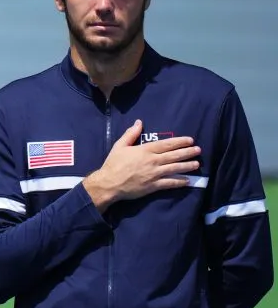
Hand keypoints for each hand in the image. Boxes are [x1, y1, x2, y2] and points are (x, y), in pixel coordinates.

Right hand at [83, 119, 200, 212]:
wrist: (109, 183)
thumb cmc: (114, 163)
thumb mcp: (120, 146)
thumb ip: (131, 134)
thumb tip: (139, 122)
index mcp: (145, 150)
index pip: (166, 144)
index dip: (179, 142)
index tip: (190, 140)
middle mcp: (152, 161)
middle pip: (174, 155)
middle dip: (187, 152)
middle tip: (198, 150)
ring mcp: (154, 174)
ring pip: (175, 168)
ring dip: (187, 166)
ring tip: (197, 163)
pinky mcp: (153, 186)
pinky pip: (170, 183)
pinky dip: (179, 181)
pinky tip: (188, 180)